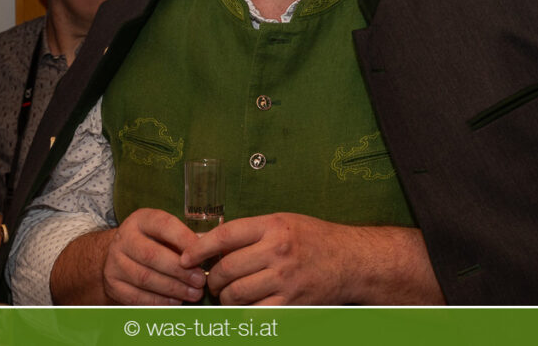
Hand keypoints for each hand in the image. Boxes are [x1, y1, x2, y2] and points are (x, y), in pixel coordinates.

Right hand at [102, 208, 206, 304]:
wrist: (119, 254)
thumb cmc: (152, 241)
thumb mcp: (164, 231)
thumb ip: (185, 238)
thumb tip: (211, 250)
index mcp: (141, 219)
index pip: (164, 225)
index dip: (184, 240)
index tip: (203, 254)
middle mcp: (124, 238)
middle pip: (152, 255)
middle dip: (180, 271)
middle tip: (201, 280)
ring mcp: (115, 261)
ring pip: (145, 278)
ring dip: (173, 288)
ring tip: (194, 294)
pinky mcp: (113, 283)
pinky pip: (136, 296)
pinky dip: (159, 302)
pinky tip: (176, 302)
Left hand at [180, 213, 443, 304]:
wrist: (351, 261)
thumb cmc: (314, 239)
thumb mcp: (283, 222)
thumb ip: (251, 231)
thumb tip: (211, 244)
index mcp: (272, 225)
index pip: (224, 235)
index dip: (199, 248)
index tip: (186, 258)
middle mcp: (277, 251)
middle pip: (226, 268)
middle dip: (213, 279)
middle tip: (213, 281)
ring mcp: (284, 279)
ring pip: (236, 294)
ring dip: (225, 298)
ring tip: (227, 295)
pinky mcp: (291, 304)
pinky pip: (254, 315)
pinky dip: (242, 315)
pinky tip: (242, 310)